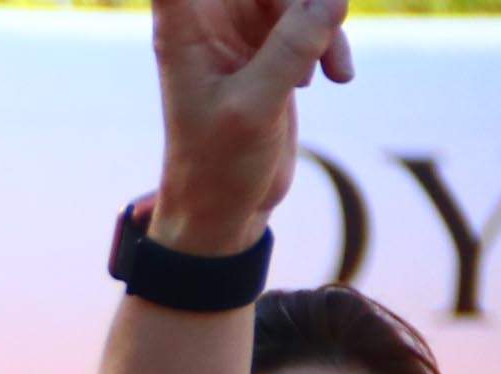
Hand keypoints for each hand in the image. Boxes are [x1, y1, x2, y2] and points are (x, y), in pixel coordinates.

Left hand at [150, 0, 348, 250]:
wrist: (223, 209)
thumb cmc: (217, 164)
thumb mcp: (255, 107)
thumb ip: (292, 47)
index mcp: (183, 25)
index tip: (271, 3)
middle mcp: (207, 19)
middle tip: (325, 20)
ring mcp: (241, 30)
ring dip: (322, 20)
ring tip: (328, 70)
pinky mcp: (271, 46)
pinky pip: (310, 16)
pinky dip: (329, 38)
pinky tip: (334, 77)